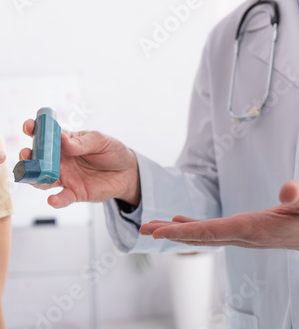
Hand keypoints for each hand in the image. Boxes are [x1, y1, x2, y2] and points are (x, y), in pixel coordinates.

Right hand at [20, 119, 140, 207]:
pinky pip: (61, 198)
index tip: (29, 127)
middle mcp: (59, 160)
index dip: (34, 129)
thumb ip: (81, 142)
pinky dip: (56, 200)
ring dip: (33, 178)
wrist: (127, 173)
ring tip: (33, 176)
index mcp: (63, 142)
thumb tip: (63, 139)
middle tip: (27, 154)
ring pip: (41, 179)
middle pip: (36, 158)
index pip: (44, 134)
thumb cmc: (112, 151)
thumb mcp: (100, 141)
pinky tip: (53, 200)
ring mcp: (64, 177)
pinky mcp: (73, 193)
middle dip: (27, 156)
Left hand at [139, 180, 298, 249]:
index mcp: (252, 229)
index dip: (182, 233)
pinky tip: (180, 221)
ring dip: (176, 230)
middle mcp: (243, 235)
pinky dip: (192, 226)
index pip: (210, 233)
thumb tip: (287, 190)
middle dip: (169, 233)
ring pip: (202, 234)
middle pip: (198, 236)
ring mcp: (243, 235)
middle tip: (141, 230)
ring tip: (152, 226)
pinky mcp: (246, 230)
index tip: (156, 234)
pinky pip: (212, 230)